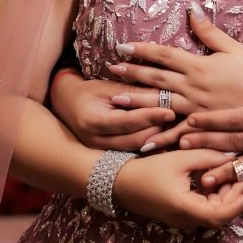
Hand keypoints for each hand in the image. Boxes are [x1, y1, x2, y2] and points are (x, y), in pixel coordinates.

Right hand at [51, 70, 173, 150]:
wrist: (65, 104)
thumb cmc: (88, 91)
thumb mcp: (108, 86)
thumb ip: (134, 92)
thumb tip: (164, 93)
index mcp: (94, 122)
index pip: (129, 122)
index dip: (151, 116)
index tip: (171, 110)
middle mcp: (96, 142)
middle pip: (135, 140)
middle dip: (157, 129)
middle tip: (177, 120)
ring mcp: (101, 152)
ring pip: (136, 148)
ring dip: (156, 138)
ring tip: (173, 127)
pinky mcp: (107, 155)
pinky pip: (132, 152)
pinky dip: (148, 144)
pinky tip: (163, 137)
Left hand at [106, 12, 242, 149]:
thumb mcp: (237, 50)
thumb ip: (212, 33)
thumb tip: (193, 11)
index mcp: (201, 66)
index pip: (165, 54)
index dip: (142, 50)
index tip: (122, 46)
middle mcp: (194, 88)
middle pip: (156, 78)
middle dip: (132, 73)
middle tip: (110, 69)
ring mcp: (197, 110)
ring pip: (160, 106)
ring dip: (136, 104)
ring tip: (115, 102)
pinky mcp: (204, 129)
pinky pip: (178, 135)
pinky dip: (160, 139)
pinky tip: (143, 143)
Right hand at [113, 149, 242, 230]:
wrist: (122, 183)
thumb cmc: (150, 170)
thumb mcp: (181, 158)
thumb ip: (208, 157)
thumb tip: (233, 156)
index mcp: (187, 208)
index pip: (223, 213)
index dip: (239, 198)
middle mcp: (187, 220)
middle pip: (221, 215)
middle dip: (235, 195)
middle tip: (242, 172)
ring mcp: (184, 221)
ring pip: (214, 214)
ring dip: (225, 196)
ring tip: (230, 172)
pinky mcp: (181, 216)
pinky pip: (204, 211)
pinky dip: (213, 197)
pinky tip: (215, 178)